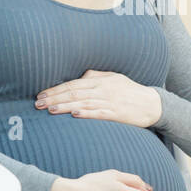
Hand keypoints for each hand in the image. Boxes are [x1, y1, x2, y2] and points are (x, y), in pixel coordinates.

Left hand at [36, 69, 161, 126]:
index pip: (73, 84)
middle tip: (38, 103)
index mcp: (100, 81)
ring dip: (65, 106)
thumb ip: (96, 76)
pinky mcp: (116, 114)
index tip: (41, 94)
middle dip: (55, 98)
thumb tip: (81, 76)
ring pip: (83, 103)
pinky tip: (75, 114)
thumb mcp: (114, 78)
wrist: (151, 104)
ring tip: (50, 110)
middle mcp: (103, 89)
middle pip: (74, 93)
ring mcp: (109, 102)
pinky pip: (99, 113)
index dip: (56, 89)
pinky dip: (87, 113)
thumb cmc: (130, 91)